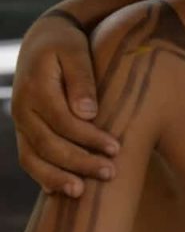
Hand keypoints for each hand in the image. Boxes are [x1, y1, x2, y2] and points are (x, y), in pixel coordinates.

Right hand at [12, 10, 118, 196]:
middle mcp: (23, 109)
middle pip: (49, 145)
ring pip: (33, 158)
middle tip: (109, 173)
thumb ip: (82, 80)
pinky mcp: (24, 130)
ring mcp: (20, 122)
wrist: (43, 39)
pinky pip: (28, 158)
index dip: (89, 138)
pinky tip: (60, 190)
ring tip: (82, 192)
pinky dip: (42, 175)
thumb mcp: (76, 52)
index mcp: (37, 89)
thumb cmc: (67, 44)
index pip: (63, 122)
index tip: (116, 149)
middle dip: (79, 162)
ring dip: (57, 177)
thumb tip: (88, 113)